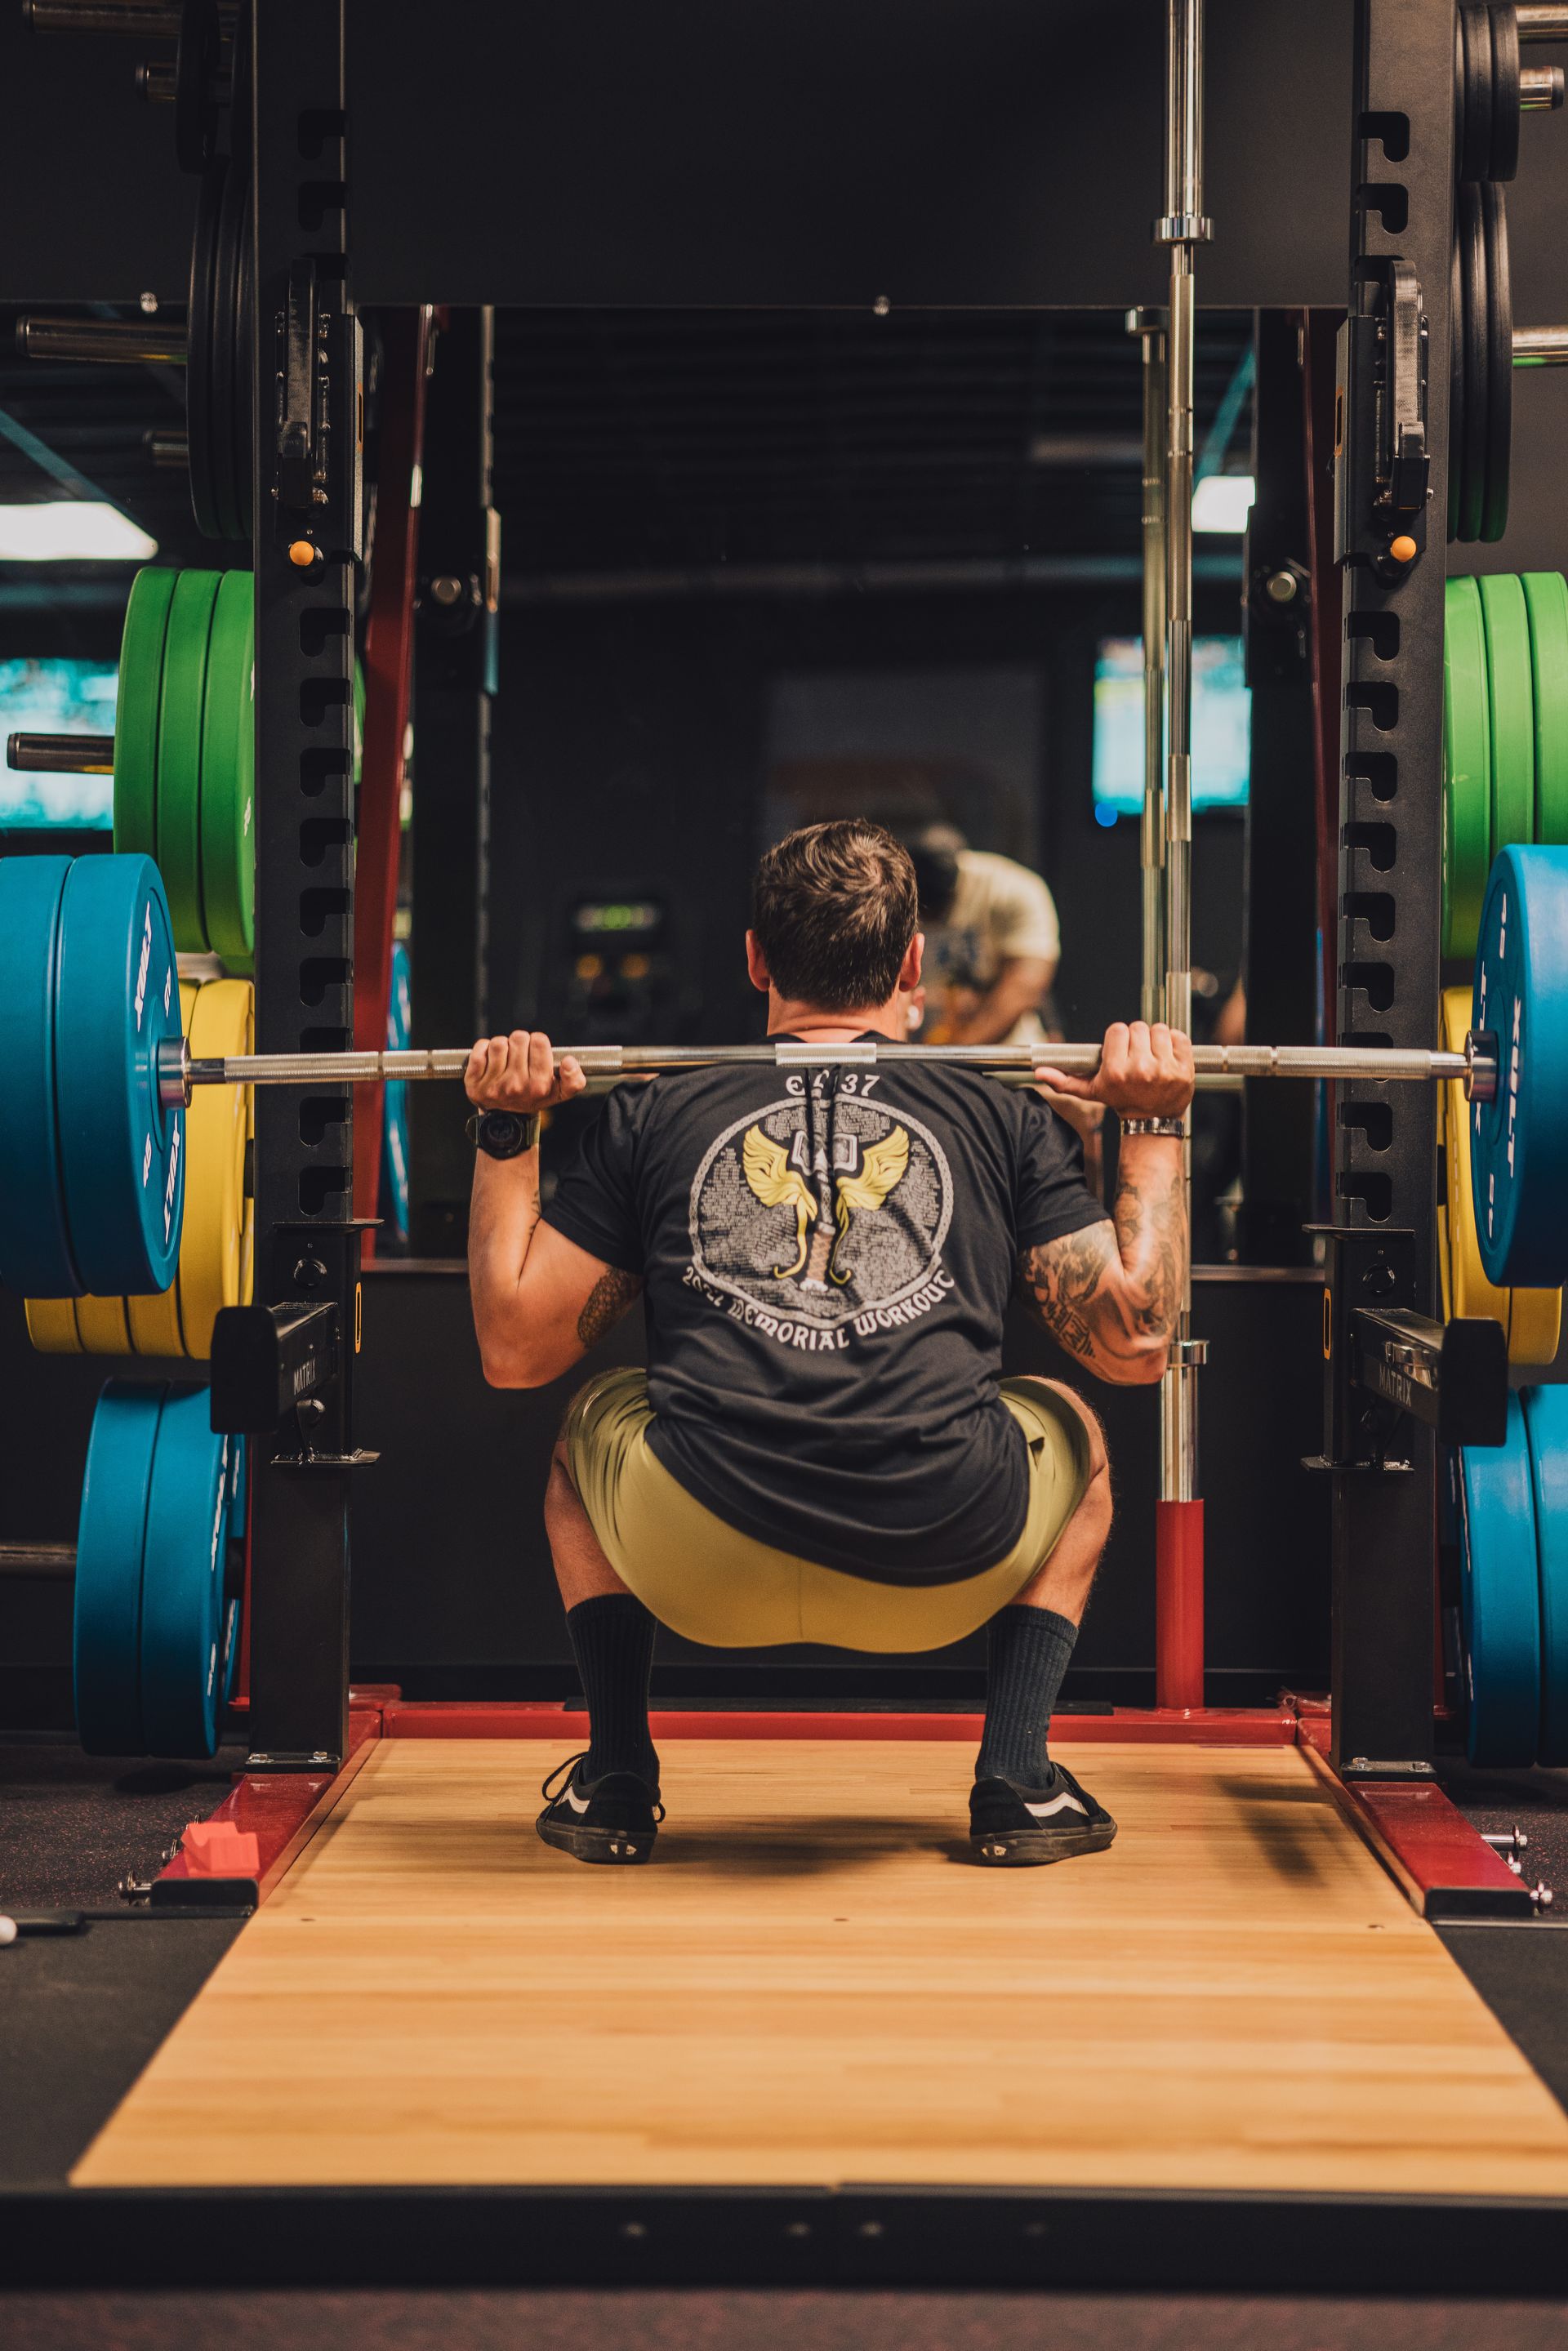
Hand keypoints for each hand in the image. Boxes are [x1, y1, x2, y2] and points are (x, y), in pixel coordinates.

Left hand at [464, 1030, 586, 1112]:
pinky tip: (490, 1060)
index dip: (538, 1043)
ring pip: (498, 1042)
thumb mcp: (560, 1094)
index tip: (536, 1052)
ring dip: (503, 1046)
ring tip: (506, 1059)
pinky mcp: (474, 1082)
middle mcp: (516, 1085)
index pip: (539, 1041)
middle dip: (520, 1043)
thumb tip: (569, 1061)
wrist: (507, 1119)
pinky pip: (479, 1049)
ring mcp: (493, 1084)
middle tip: (520, 1056)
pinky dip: (484, 1048)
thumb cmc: (534, 1098)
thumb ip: (575, 1080)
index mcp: (539, 1085)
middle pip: (519, 1038)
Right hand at [1034, 1021, 1194, 1118]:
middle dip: (1137, 1039)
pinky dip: (1175, 1042)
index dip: (1119, 1039)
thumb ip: (1064, 1080)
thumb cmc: (1122, 1101)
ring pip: (1159, 1029)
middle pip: (1138, 1027)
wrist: (1152, 1120)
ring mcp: (1164, 1069)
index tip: (1121, 1051)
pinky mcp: (1184, 1068)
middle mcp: (1140, 1069)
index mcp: (1116, 1072)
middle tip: (1137, 1055)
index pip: (1117, 1029)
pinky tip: (1167, 1056)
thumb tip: (1040, 1073)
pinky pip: (1179, 1036)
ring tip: (1152, 1056)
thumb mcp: (1092, 1092)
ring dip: (1156, 1039)